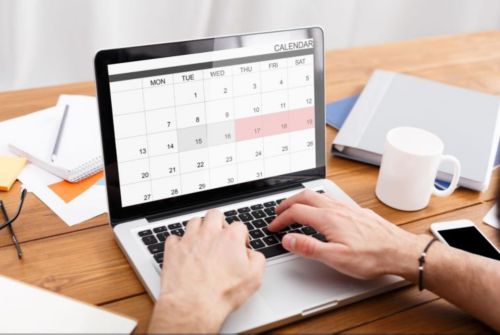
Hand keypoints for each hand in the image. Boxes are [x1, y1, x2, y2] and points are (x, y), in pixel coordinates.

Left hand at [148, 209, 265, 332]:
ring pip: (194, 221)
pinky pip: (174, 237)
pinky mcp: (173, 249)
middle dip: (219, 222)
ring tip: (203, 241)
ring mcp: (189, 240)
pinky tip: (184, 251)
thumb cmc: (221, 294)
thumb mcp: (254, 278)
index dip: (242, 236)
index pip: (239, 226)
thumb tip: (252, 254)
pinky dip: (179, 242)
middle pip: (215, 214)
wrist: (193, 305)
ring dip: (200, 228)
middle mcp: (209, 234)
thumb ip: (257, 259)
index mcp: (230, 238)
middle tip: (220, 236)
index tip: (240, 246)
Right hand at [268, 190, 427, 279]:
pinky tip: (322, 209)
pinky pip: (331, 199)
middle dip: (288, 202)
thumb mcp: (336, 258)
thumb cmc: (372, 257)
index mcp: (328, 218)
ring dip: (302, 199)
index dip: (280, 219)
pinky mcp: (357, 211)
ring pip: (319, 195)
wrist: (401, 251)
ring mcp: (348, 208)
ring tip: (295, 207)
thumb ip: (309, 247)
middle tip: (278, 211)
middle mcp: (337, 209)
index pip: (296, 212)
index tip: (273, 227)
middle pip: (305, 196)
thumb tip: (287, 239)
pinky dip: (317, 201)